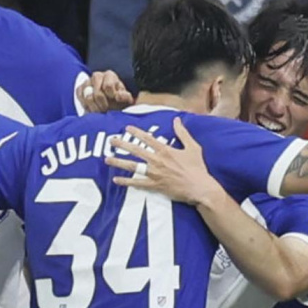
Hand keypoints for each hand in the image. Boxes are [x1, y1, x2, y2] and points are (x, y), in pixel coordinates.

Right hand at [76, 71, 133, 112]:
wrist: (110, 105)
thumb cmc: (119, 100)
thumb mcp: (126, 99)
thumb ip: (125, 96)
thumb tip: (118, 96)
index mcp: (110, 75)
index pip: (108, 86)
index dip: (111, 96)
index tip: (114, 101)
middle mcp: (97, 76)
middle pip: (97, 93)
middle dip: (102, 105)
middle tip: (106, 110)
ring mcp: (87, 82)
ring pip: (87, 96)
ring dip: (94, 107)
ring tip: (100, 112)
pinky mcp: (80, 89)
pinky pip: (80, 97)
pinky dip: (86, 105)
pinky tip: (92, 108)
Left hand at [105, 118, 226, 205]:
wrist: (200, 188)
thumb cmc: (197, 168)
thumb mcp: (193, 147)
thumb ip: (182, 133)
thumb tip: (177, 119)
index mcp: (166, 150)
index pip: (148, 139)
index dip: (136, 132)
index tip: (126, 128)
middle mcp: (158, 161)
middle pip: (136, 150)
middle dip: (122, 144)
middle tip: (111, 140)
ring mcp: (155, 174)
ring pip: (133, 167)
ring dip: (119, 162)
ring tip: (107, 159)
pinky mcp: (155, 186)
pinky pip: (137, 183)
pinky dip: (126, 181)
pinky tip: (115, 179)